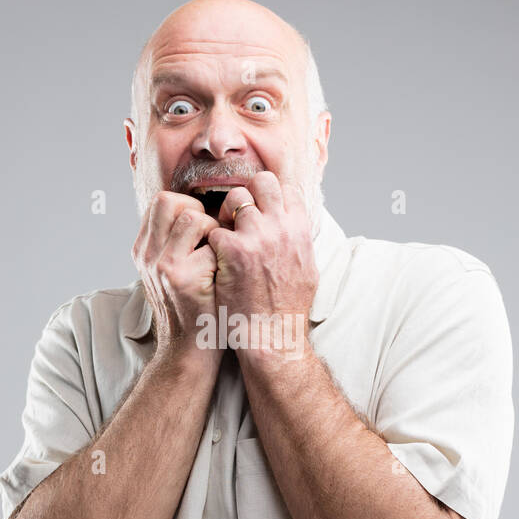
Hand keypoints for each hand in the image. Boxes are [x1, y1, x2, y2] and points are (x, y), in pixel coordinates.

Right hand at [132, 191, 221, 367]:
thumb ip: (175, 244)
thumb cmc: (193, 309)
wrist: (190, 351)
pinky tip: (225, 273)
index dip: (187, 206)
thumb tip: (200, 210)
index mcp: (143, 250)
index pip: (161, 202)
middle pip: (168, 200)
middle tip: (212, 234)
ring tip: (219, 253)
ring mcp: (161, 265)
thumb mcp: (171, 274)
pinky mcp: (181, 277)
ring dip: (213, 229)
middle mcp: (147, 255)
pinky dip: (224, 252)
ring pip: (191, 216)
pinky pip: (211, 242)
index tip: (203, 228)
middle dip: (198, 209)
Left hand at [206, 171, 317, 362]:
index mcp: (300, 229)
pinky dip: (211, 241)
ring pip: (235, 197)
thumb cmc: (289, 309)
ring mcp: (256, 236)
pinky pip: (215, 228)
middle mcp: (281, 226)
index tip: (261, 213)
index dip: (271, 198)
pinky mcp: (231, 250)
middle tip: (238, 217)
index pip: (286, 189)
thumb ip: (298, 242)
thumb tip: (295, 227)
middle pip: (262, 182)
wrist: (272, 336)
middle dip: (248, 195)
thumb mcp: (307, 269)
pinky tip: (213, 258)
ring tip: (224, 235)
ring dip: (226, 213)